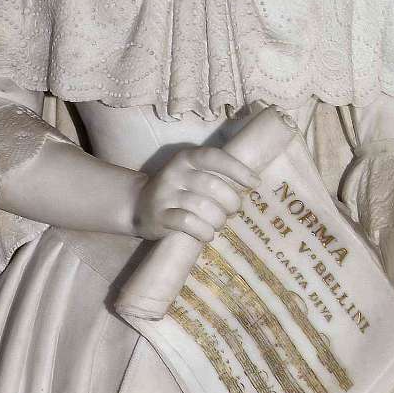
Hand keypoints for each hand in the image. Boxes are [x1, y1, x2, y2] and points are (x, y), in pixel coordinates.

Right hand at [133, 145, 256, 242]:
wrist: (138, 205)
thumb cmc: (177, 190)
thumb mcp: (192, 174)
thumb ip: (215, 175)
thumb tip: (251, 185)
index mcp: (186, 158)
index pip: (215, 157)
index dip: (238, 170)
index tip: (255, 183)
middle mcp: (175, 173)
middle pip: (213, 186)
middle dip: (231, 202)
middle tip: (233, 211)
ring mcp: (165, 194)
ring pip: (203, 207)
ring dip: (218, 220)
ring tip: (219, 224)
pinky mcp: (159, 216)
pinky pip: (188, 223)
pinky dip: (203, 232)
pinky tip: (207, 234)